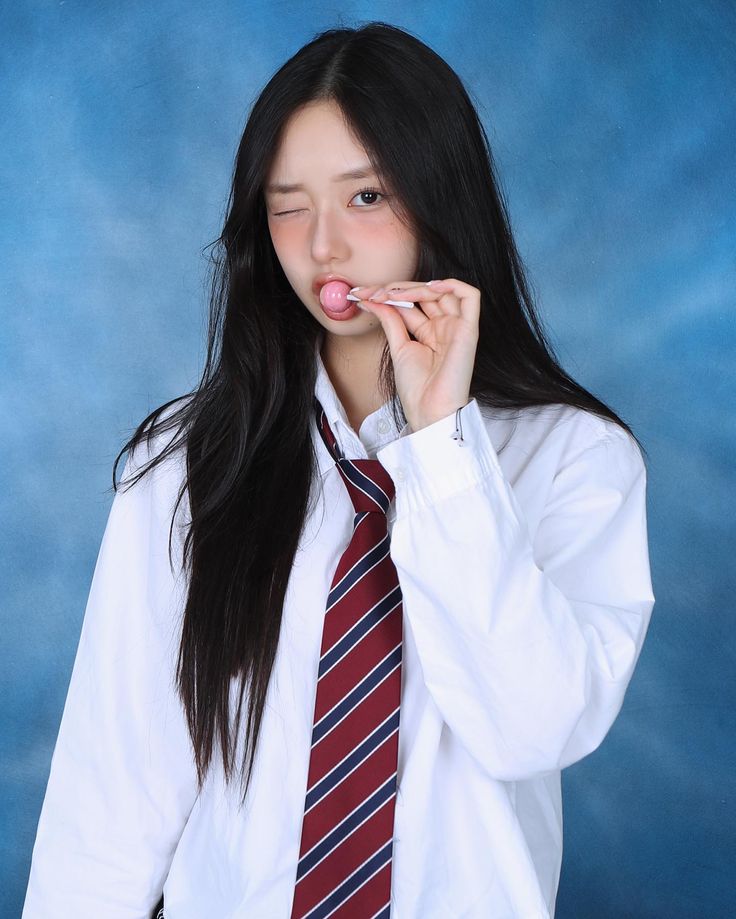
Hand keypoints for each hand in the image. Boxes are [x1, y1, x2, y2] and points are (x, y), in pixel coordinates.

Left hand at [355, 278, 479, 431]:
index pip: (410, 302)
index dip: (387, 294)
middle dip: (395, 289)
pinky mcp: (469, 330)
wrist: (428, 411)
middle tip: (371, 293)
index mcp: (430, 332)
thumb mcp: (398, 347)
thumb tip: (371, 299)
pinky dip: (451, 284)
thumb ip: (390, 321)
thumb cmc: (417, 389)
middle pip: (424, 294)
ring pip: (443, 290)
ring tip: (390, 294)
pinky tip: (427, 288)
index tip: (362, 295)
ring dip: (415, 287)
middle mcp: (445, 327)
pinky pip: (470, 296)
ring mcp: (457, 327)